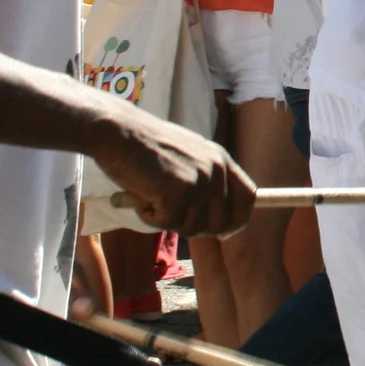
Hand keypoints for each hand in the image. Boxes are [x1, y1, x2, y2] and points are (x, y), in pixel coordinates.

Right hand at [94, 109, 256, 234]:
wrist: (117, 131)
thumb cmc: (143, 146)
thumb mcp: (186, 156)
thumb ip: (203, 180)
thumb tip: (218, 219)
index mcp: (220, 158)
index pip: (248, 197)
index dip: (238, 220)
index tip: (224, 233)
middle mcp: (215, 169)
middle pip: (221, 222)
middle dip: (195, 228)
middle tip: (168, 214)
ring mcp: (199, 180)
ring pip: (191, 227)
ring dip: (166, 219)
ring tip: (150, 194)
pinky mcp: (179, 191)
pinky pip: (167, 223)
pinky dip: (149, 217)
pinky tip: (140, 195)